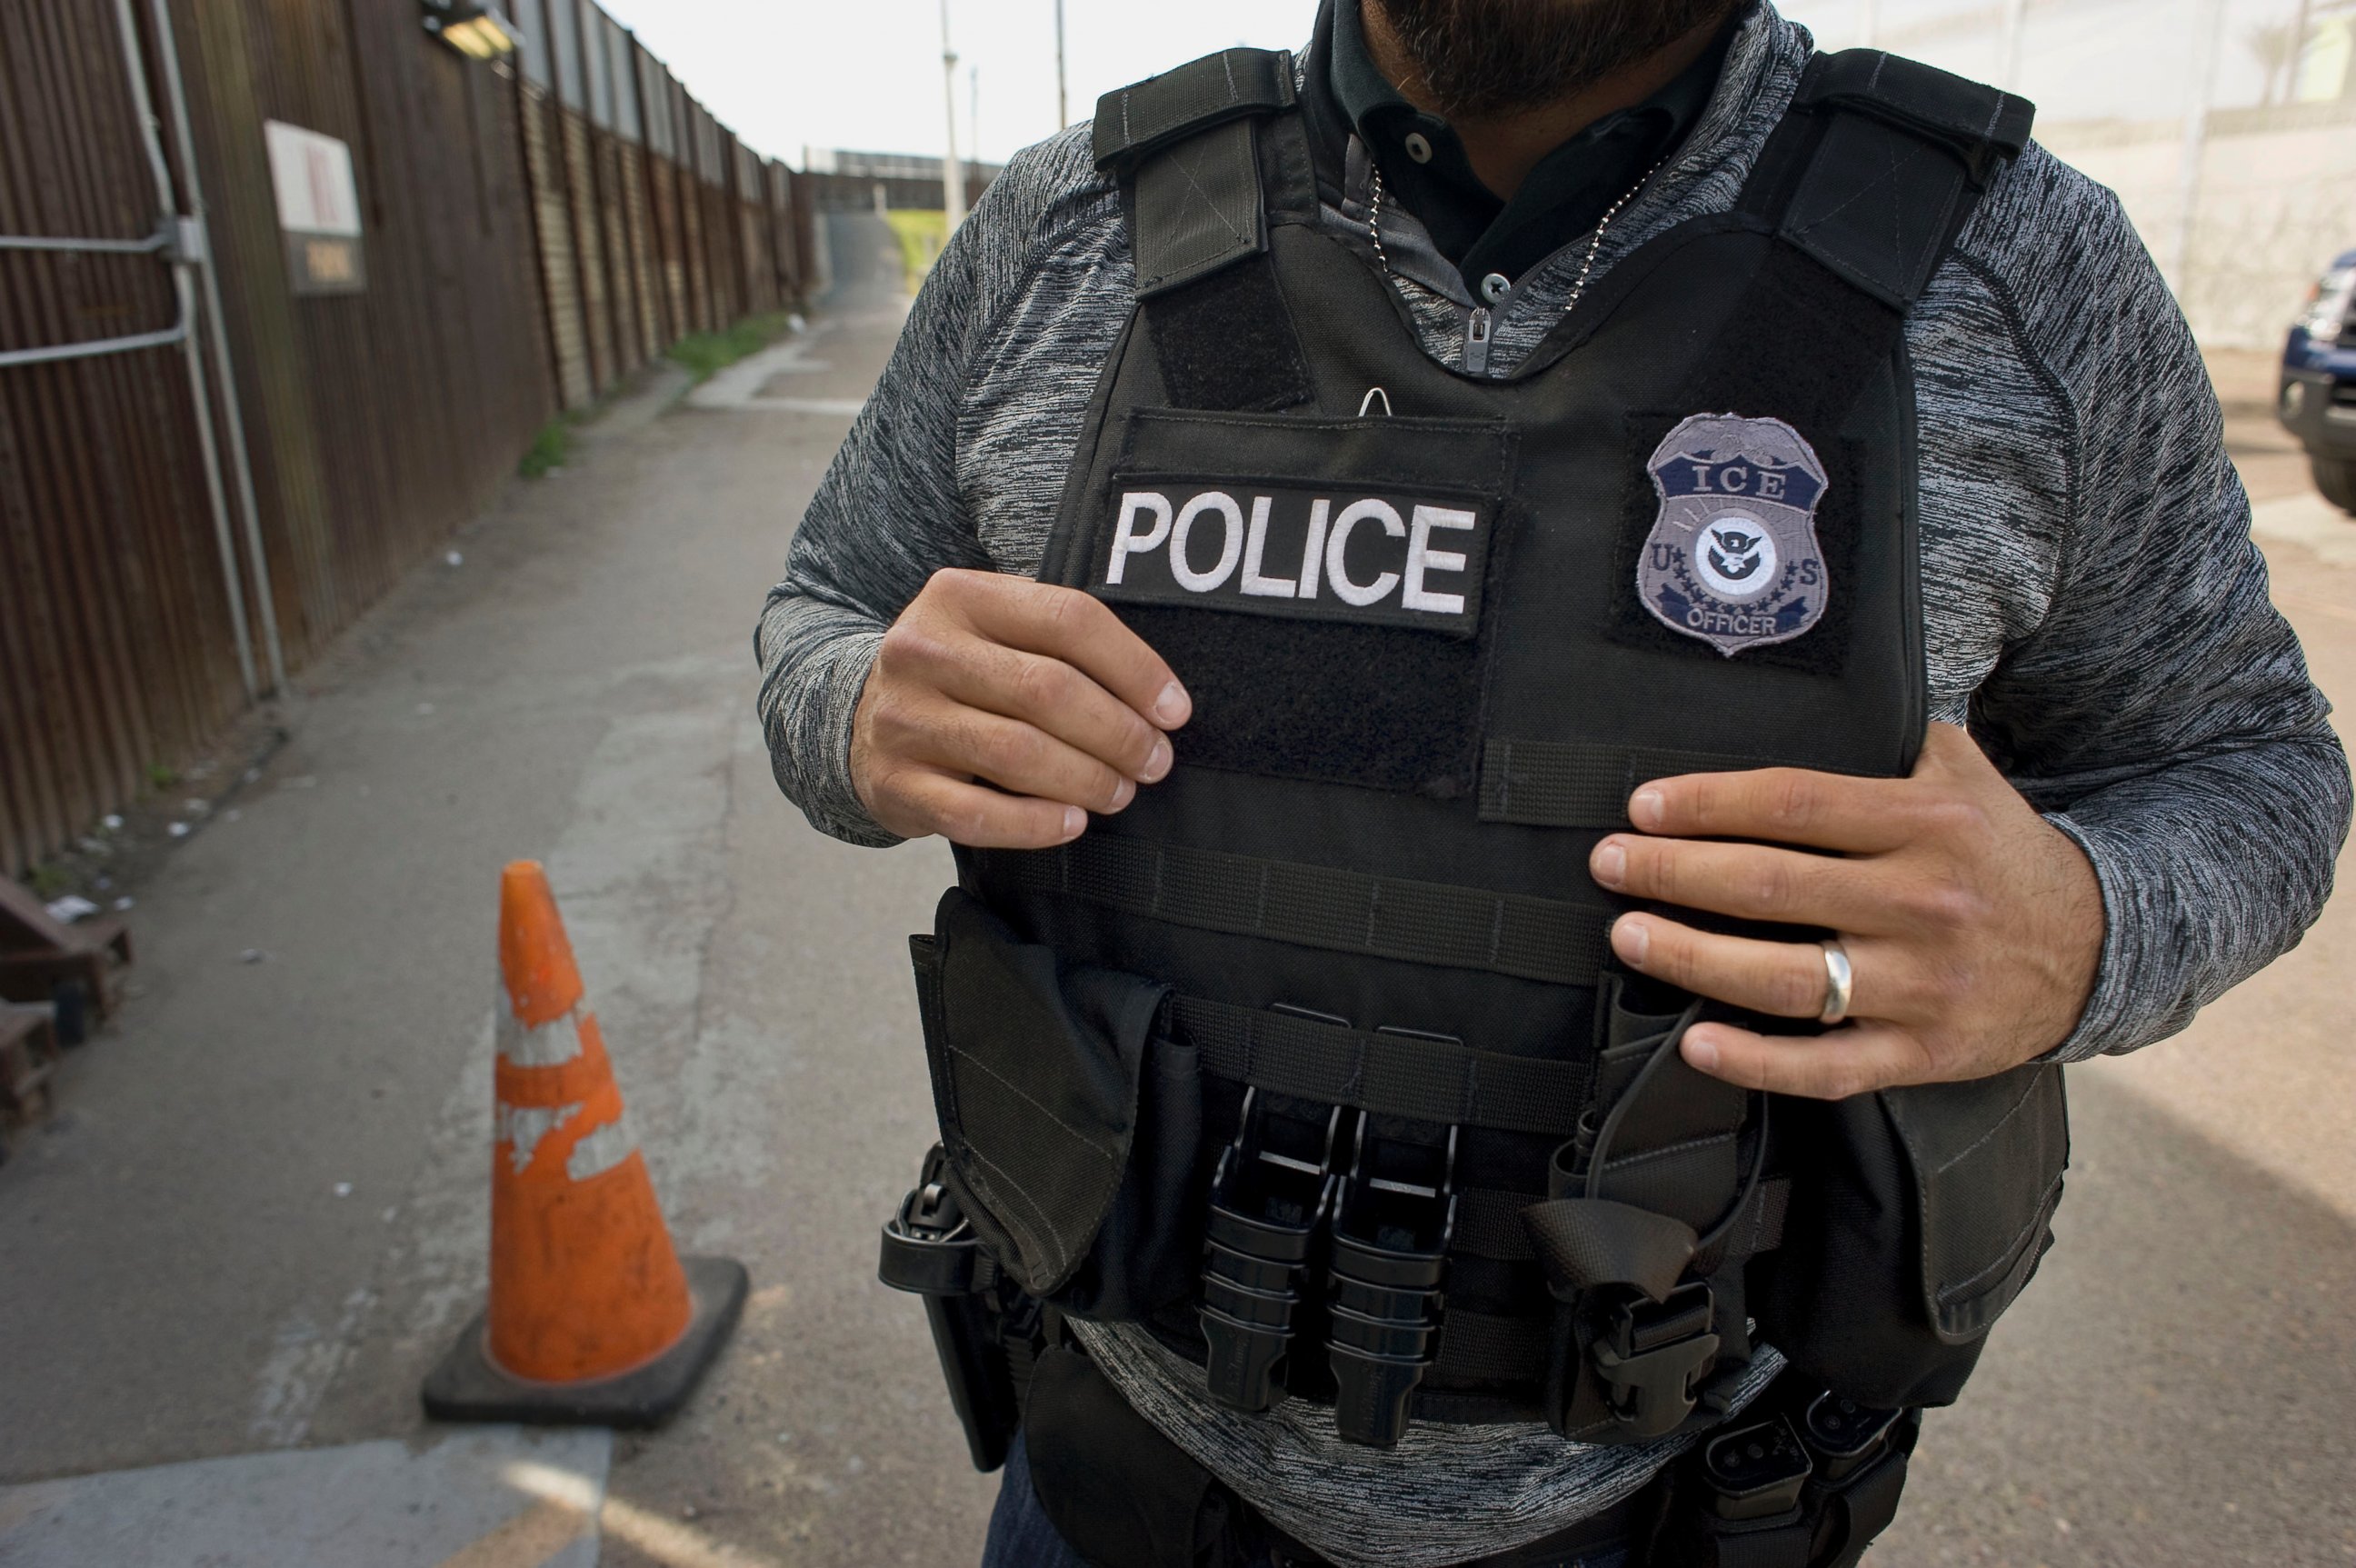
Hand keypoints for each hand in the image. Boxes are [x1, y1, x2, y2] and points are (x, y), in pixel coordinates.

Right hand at [852, 568, 1190, 847]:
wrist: (858, 719)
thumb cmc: (958, 675)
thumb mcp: (993, 630)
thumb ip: (1058, 641)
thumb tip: (1160, 701)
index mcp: (960, 595)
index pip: (1069, 619)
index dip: (1135, 668)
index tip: (1175, 711)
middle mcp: (923, 648)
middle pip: (1048, 689)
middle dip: (1118, 733)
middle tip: (1154, 761)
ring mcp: (903, 718)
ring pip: (1018, 753)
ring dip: (1086, 779)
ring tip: (1119, 793)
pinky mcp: (894, 782)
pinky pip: (977, 814)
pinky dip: (1035, 824)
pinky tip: (1072, 822)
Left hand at [1587, 723, 2103, 1099]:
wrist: (2099, 947)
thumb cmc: (2001, 853)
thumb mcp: (1965, 773)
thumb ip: (1889, 736)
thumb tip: (1800, 691)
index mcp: (1928, 823)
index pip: (1795, 806)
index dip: (1709, 805)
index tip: (1645, 807)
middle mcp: (1924, 902)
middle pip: (1772, 887)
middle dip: (1674, 874)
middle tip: (1611, 865)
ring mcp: (1923, 985)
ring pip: (1786, 978)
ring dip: (1694, 958)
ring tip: (1630, 935)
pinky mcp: (1924, 1052)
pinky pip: (1828, 1066)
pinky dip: (1758, 1060)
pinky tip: (1698, 1041)